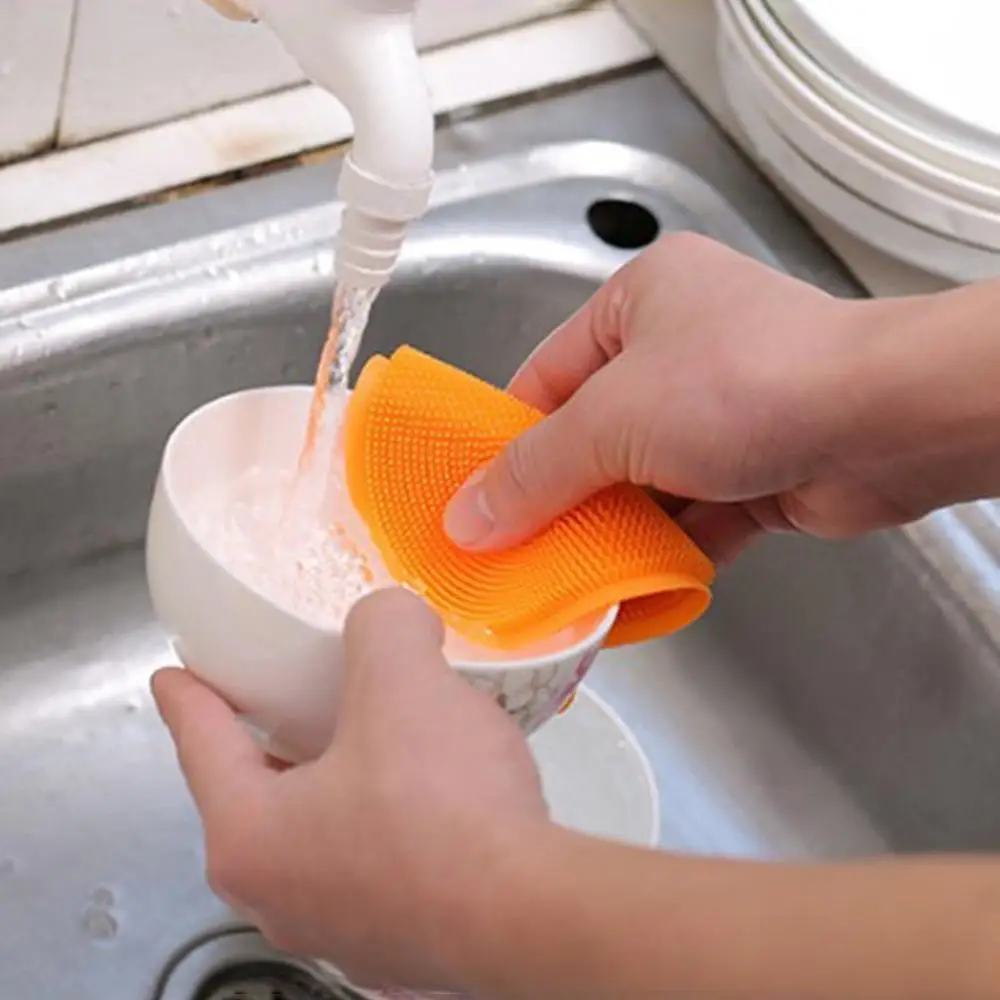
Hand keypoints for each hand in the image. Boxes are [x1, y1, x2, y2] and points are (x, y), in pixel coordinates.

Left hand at [152, 587, 549, 991]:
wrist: (532, 914)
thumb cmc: (443, 805)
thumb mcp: (403, 683)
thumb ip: (381, 625)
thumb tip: (390, 618)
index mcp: (250, 836)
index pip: (200, 744)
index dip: (188, 698)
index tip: (173, 675)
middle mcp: (277, 899)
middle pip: (255, 796)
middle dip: (269, 742)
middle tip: (292, 695)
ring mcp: (338, 935)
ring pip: (315, 838)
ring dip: (334, 787)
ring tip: (370, 743)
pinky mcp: (396, 951)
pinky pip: (372, 868)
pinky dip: (383, 827)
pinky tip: (428, 801)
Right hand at [443, 233, 938, 563]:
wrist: (886, 423)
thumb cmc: (749, 382)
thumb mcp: (613, 420)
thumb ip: (535, 472)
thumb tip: (469, 518)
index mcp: (641, 302)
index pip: (547, 376)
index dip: (507, 441)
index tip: (474, 498)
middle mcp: (682, 349)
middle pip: (594, 436)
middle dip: (560, 497)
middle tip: (513, 551)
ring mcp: (724, 412)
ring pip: (643, 482)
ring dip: (612, 532)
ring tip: (565, 580)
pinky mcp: (759, 468)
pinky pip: (692, 515)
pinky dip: (664, 552)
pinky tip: (631, 589)